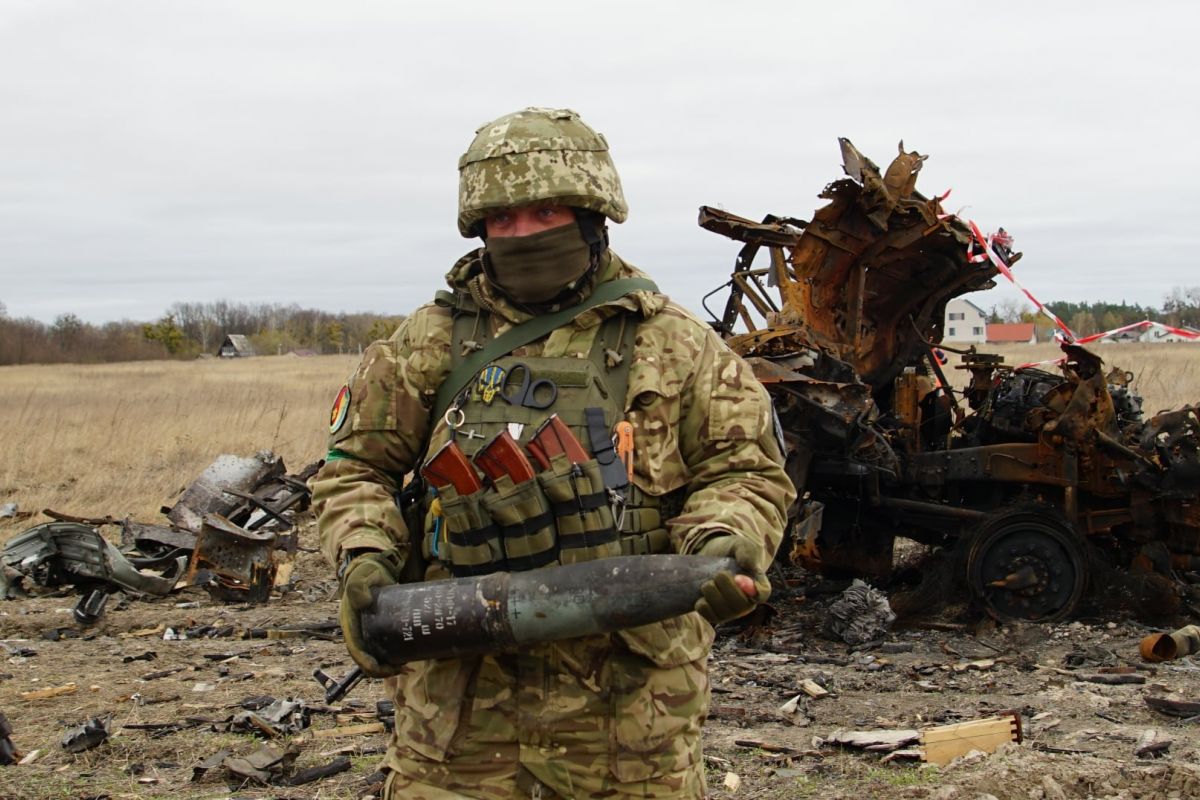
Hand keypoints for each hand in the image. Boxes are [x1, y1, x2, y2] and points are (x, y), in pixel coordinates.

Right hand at [338, 548, 403, 675]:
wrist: (374, 569)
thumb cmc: (366, 573)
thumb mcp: (361, 577)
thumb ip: (358, 586)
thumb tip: (363, 602)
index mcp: (350, 625)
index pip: (356, 652)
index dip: (367, 664)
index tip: (382, 668)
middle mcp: (358, 633)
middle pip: (366, 661)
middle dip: (383, 670)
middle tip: (404, 668)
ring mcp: (368, 634)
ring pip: (376, 659)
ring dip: (389, 668)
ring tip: (409, 666)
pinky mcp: (380, 631)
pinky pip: (384, 651)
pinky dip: (394, 659)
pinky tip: (408, 658)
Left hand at [693, 534, 770, 625]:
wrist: (709, 556)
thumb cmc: (729, 551)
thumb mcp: (740, 544)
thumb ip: (747, 551)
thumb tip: (746, 564)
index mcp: (758, 585)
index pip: (763, 594)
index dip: (752, 590)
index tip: (737, 577)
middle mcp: (748, 602)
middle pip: (740, 606)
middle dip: (727, 589)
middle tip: (718, 574)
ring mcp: (732, 611)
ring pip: (724, 613)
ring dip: (713, 596)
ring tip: (708, 583)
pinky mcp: (716, 615)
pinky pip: (710, 617)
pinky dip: (703, 606)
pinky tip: (701, 596)